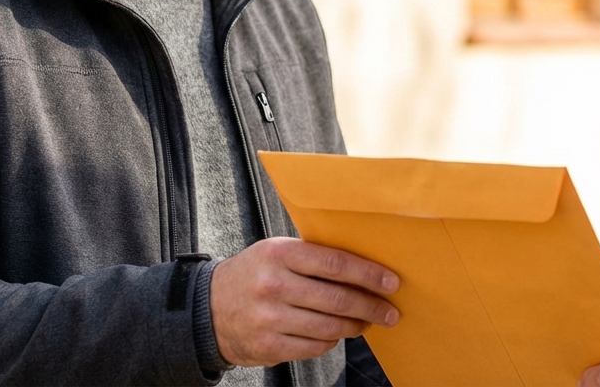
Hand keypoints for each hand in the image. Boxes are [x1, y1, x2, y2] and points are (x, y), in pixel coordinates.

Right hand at [209, 237, 399, 366]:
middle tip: (390, 312)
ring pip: (329, 327)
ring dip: (355, 327)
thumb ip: (314, 257)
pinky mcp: (267, 345)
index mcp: (280, 254)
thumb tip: (367, 268)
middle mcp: (273, 285)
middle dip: (371, 307)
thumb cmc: (256, 274)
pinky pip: (314, 347)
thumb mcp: (278, 253)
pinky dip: (332, 341)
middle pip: (337, 299)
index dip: (368, 274)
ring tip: (366, 323)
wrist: (207, 307)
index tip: (392, 283)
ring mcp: (268, 318)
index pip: (335, 264)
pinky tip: (336, 334)